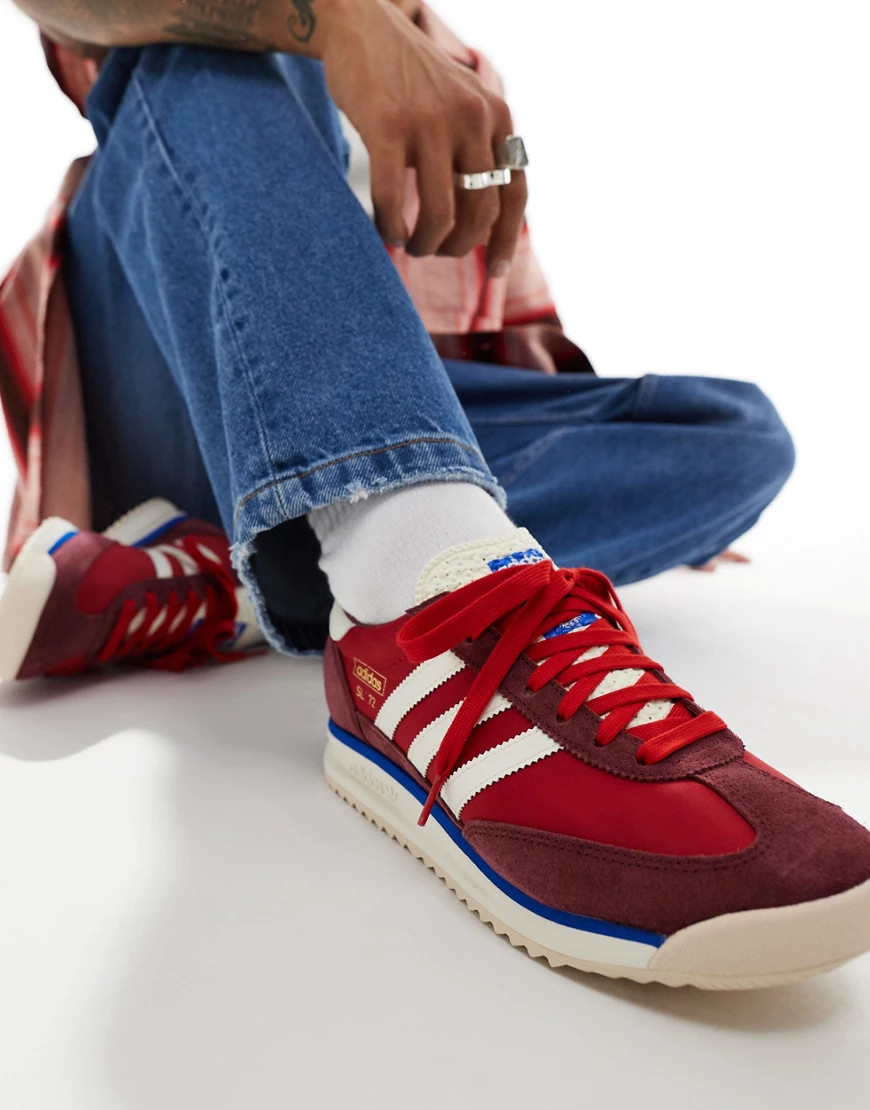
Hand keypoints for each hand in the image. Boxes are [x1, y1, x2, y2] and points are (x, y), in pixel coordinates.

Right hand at [320, 0, 526, 274]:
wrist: (361, 27)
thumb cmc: (411, 80)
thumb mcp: (463, 104)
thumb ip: (481, 149)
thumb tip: (486, 221)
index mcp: (496, 115)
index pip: (515, 192)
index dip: (505, 239)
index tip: (494, 271)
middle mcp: (472, 116)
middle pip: (479, 211)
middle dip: (458, 245)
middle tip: (436, 251)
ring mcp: (430, 120)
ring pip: (440, 213)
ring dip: (425, 242)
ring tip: (411, 244)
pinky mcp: (387, 125)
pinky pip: (393, 198)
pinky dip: (390, 226)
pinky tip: (387, 231)